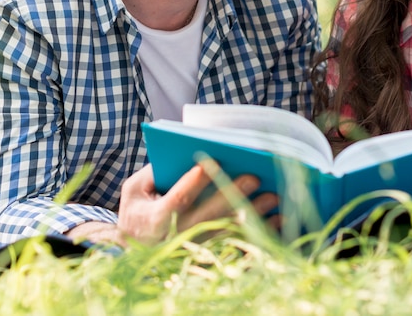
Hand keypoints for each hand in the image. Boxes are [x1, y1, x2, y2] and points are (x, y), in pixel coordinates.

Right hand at [66, 163, 278, 246]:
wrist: (133, 249)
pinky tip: (278, 220)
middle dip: (231, 195)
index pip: (176, 200)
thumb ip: (154, 171)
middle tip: (254, 176)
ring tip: (274, 196)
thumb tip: (186, 152)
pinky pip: (239, 247)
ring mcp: (193, 251)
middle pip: (207, 217)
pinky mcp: (209, 258)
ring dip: (252, 215)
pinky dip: (259, 234)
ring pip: (227, 233)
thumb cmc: (137, 209)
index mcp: (153, 221)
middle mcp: (175, 239)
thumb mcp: (134, 188)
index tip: (209, 161)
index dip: (192, 182)